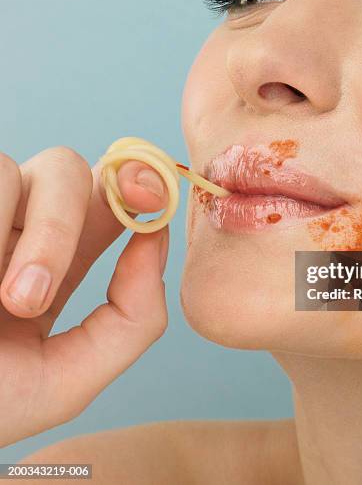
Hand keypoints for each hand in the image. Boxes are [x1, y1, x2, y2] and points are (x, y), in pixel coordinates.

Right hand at [0, 146, 169, 447]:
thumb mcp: (64, 380)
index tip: (149, 194)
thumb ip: (131, 321)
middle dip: (61, 225)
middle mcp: (19, 228)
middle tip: (30, 296)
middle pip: (67, 170)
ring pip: (21, 170)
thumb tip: (156, 240)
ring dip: (28, 238)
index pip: (106, 202)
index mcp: (58, 261)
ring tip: (0, 299)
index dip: (135, 186)